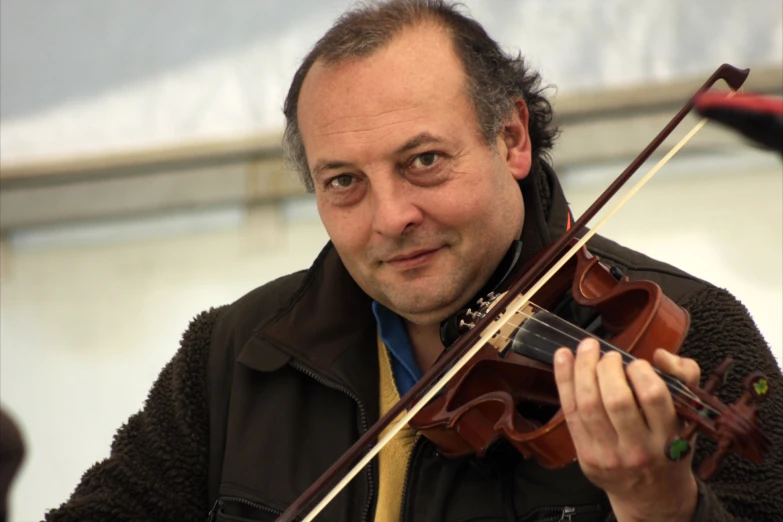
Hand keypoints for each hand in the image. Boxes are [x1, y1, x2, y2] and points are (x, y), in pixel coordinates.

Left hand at [553, 339, 700, 521]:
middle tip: (609, 355)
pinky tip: (563, 356)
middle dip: (608, 368)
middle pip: (616, 400)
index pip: (654, 397)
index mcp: (668, 438)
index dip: (641, 371)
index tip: (637, 363)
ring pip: (588, 404)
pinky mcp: (585, 455)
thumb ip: (685, 377)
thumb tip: (661, 355)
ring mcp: (608, 454)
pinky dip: (564, 380)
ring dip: (583, 368)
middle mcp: (638, 449)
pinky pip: (570, 412)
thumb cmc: (668, 450)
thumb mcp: (689, 418)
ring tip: (587, 348)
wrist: (652, 497)